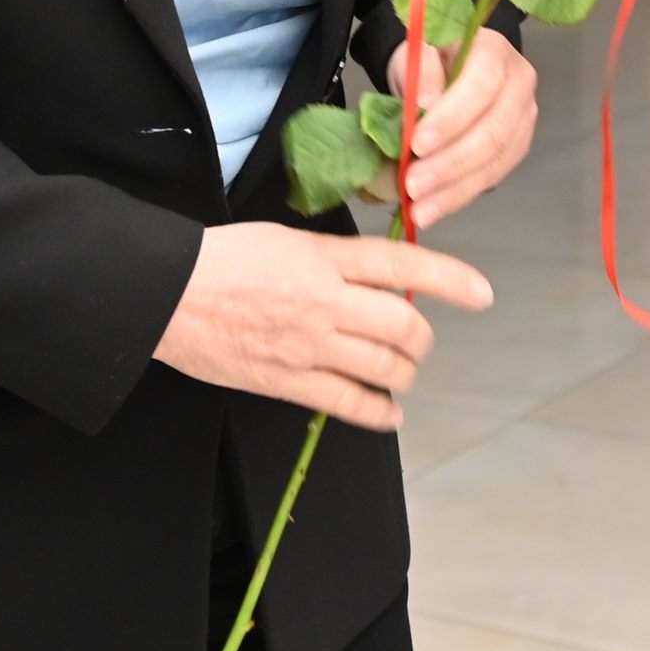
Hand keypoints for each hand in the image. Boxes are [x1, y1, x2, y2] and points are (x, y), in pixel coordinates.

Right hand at [151, 221, 493, 431]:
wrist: (168, 293)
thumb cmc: (224, 259)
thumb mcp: (288, 238)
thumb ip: (337, 258)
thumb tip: (381, 276)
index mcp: (325, 257)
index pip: (403, 263)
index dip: (451, 278)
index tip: (481, 293)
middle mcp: (325, 301)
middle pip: (404, 323)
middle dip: (422, 336)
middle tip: (417, 339)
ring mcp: (308, 345)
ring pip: (385, 366)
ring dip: (405, 372)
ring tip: (401, 370)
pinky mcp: (288, 381)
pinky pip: (349, 404)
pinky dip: (379, 412)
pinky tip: (388, 412)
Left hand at [392, 28, 537, 231]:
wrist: (446, 66)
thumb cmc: (431, 58)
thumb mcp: (417, 52)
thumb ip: (421, 73)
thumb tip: (425, 103)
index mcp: (495, 52)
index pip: (482, 85)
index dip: (451, 118)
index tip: (417, 143)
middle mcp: (519, 85)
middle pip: (494, 131)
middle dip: (452, 163)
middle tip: (414, 184)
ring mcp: (522, 119)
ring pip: (496, 161)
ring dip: (455, 189)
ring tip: (420, 209)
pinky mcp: (516, 148)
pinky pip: (492, 176)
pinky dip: (461, 195)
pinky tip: (434, 208)